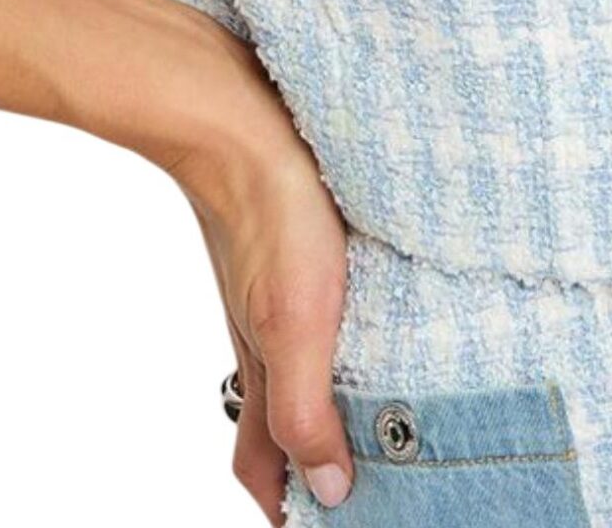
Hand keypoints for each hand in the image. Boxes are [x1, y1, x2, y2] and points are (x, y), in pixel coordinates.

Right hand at [183, 140, 356, 518]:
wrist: (240, 123)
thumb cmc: (270, 214)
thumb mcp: (297, 324)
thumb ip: (306, 409)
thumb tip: (328, 489)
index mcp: (263, 370)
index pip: (263, 466)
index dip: (285, 504)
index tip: (316, 521)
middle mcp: (262, 340)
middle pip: (277, 425)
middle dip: (306, 460)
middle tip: (350, 475)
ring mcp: (272, 294)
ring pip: (293, 369)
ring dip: (324, 399)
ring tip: (372, 408)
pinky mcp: (291, 253)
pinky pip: (308, 314)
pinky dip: (333, 335)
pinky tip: (366, 313)